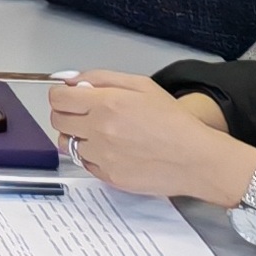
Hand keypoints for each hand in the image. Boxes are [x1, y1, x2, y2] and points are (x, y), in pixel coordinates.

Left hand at [50, 71, 255, 204]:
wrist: (197, 159)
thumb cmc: (175, 122)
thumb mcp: (141, 85)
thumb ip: (101, 78)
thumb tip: (72, 80)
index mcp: (106, 104)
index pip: (57, 98)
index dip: (62, 95)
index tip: (69, 97)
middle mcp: (100, 130)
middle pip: (57, 120)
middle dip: (67, 114)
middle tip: (85, 114)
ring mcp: (103, 156)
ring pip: (67, 144)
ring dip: (77, 137)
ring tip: (100, 134)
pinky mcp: (110, 177)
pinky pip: (85, 163)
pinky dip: (91, 156)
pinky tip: (112, 151)